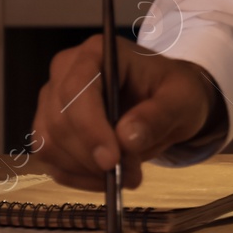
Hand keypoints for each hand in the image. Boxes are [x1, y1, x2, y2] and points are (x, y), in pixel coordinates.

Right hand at [32, 34, 227, 190]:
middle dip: (93, 156)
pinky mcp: (50, 130)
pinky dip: (78, 177)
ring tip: (128, 175)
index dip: (90, 127)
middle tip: (132, 173)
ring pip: (50, 145)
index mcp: (97, 52)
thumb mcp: (182, 99)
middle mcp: (65, 73)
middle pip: (59, 121)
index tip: (112, 159)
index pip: (77, 89)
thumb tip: (126, 139)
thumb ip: (158, 115)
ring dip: (86, 170)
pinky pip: (51, 161)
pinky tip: (107, 179)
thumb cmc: (174, 92)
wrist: (167, 102)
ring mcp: (52, 102)